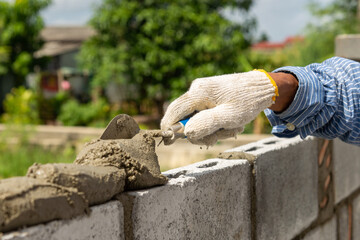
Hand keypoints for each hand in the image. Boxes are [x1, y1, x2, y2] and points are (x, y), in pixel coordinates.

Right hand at [161, 70, 278, 145]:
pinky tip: (229, 124)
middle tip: (218, 137)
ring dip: (211, 130)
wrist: (262, 88)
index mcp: (198, 92)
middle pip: (184, 118)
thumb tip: (186, 132)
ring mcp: (202, 93)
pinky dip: (215, 124)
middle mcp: (196, 90)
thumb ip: (206, 124)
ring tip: (231, 128)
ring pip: (196, 119)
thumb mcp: (229, 116)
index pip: (174, 111)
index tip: (168, 142)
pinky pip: (204, 115)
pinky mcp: (208, 97)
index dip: (169, 128)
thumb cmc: (247, 101)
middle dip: (200, 132)